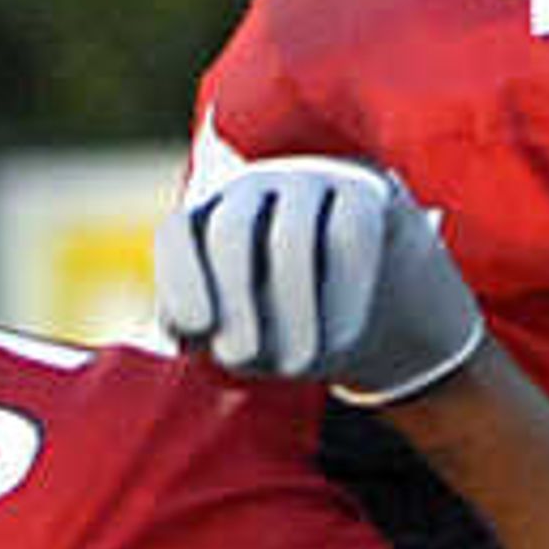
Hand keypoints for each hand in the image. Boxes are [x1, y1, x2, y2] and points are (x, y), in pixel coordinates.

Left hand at [157, 154, 487, 407]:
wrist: (370, 297)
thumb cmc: (288, 324)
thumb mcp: (244, 333)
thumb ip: (211, 331)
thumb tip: (184, 336)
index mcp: (208, 221)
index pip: (178, 235)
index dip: (181, 280)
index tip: (199, 329)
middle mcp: (251, 190)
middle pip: (230, 233)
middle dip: (235, 303)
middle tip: (248, 357)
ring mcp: (309, 183)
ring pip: (290, 239)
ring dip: (292, 312)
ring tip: (300, 365)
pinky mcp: (362, 193)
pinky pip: (349, 239)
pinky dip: (343, 298)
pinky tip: (342, 342)